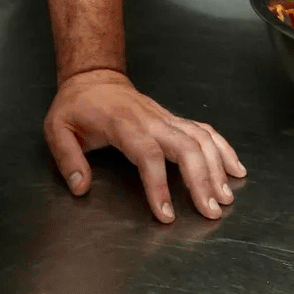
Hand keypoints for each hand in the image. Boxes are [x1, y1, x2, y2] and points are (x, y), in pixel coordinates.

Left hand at [43, 69, 246, 223]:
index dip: (158, 185)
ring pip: (200, 138)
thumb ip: (67, 157)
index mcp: (122, 124)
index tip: (166, 215)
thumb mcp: (57, 127)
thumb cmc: (76, 106)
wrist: (93, 78)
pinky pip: (204, 130)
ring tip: (225, 198)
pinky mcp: (174, 119)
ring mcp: (165, 118)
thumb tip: (80, 187)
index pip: (147, 154)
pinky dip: (223, 148)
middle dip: (201, 179)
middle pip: (184, 145)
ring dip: (216, 167)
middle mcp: (150, 119)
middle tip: (210, 212)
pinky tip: (235, 170)